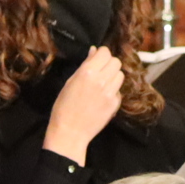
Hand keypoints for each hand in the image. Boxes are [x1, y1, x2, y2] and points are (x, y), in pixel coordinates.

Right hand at [40, 46, 125, 163]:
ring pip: (120, 75)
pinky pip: (119, 90)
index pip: (105, 52)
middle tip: (100, 71)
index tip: (97, 59)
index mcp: (87, 73)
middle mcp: (102, 80)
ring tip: (103, 84)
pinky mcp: (115, 104)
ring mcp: (111, 93)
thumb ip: (85, 66)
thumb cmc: (64, 106)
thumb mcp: (70, 82)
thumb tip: (94, 51)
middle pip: (116, 62)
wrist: (70, 132)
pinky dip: (113, 90)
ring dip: (113, 76)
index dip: (101, 54)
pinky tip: (103, 97)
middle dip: (109, 64)